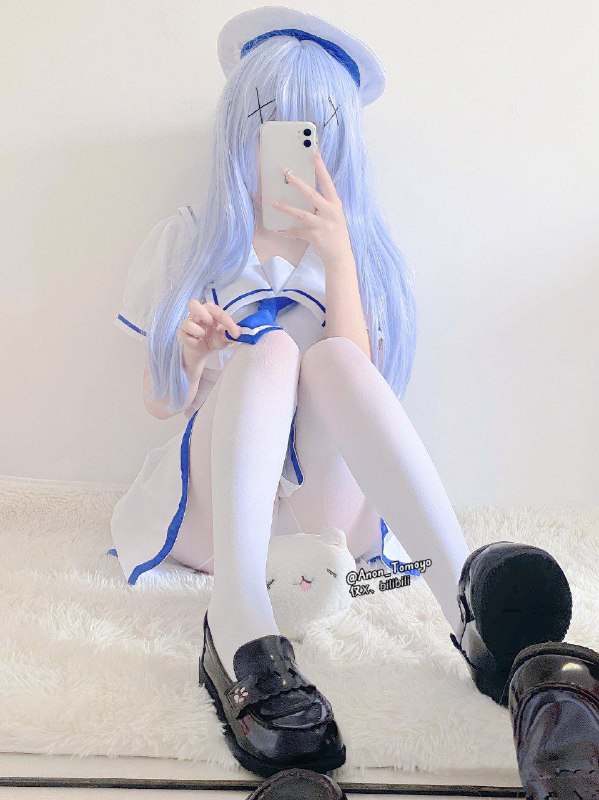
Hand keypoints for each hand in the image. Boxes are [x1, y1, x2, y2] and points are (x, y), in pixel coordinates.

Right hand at [177, 299, 240, 377]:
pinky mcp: (181, 334)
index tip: (236, 334)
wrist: (203, 350)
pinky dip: (193, 341)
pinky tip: (198, 343)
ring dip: (198, 331)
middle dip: (201, 313)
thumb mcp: (225, 338)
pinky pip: (184, 336)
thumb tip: (239, 333)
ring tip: (204, 336)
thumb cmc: (214, 338)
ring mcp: (187, 323)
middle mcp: (197, 314)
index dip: (227, 322)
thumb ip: (230, 334)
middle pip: (192, 304)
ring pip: (187, 322)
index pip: (217, 311)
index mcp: (210, 311)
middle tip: (210, 322)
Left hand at [269, 150, 353, 267]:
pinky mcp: (314, 236)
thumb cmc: (337, 235)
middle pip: (311, 194)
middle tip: (286, 172)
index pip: (328, 182)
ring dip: (285, 207)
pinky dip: (288, 231)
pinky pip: (297, 232)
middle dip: (297, 182)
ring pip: (300, 213)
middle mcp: (330, 212)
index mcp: (336, 204)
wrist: (340, 256)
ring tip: (272, 202)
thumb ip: (326, 205)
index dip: (321, 168)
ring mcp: (322, 224)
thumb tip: (309, 194)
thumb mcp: (336, 216)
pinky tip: (279, 230)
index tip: (314, 154)